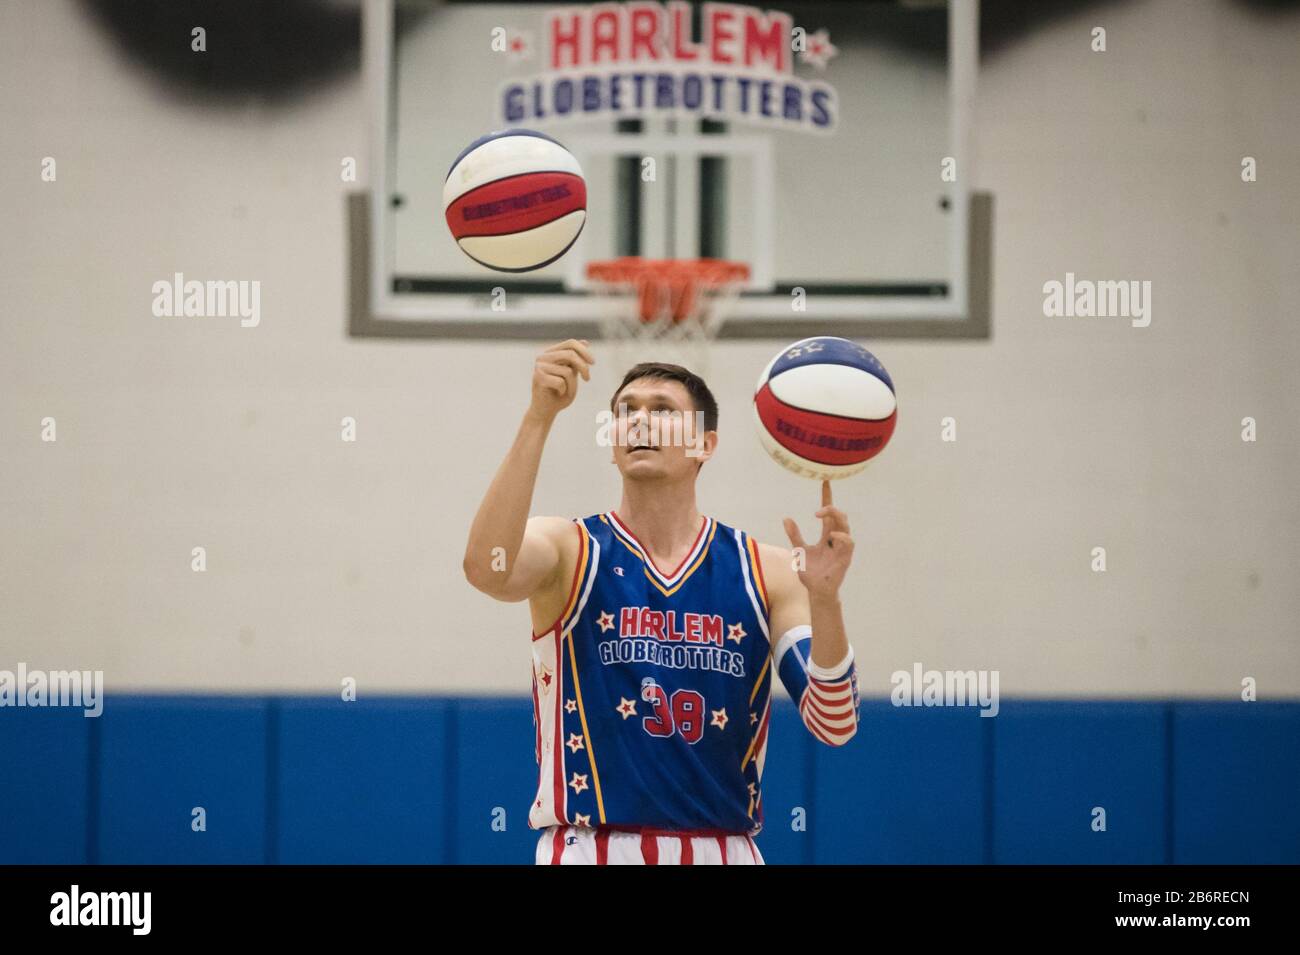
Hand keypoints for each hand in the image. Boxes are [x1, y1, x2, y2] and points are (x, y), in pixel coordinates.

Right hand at [529, 339, 594, 420]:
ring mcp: (539, 366)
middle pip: (570, 354)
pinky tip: (558, 393)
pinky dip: (564, 390)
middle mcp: (543, 357)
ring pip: (567, 371)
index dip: (584, 351)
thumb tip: (585, 342)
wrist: (546, 411)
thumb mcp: (572, 374)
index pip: (570, 343)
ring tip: (566, 391)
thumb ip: (576, 360)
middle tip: (587, 379)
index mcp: (551, 353)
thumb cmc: (560, 393)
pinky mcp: (538, 378)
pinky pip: (560, 382)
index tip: (593, 363)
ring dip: (573, 384)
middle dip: (583, 367)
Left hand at [782, 480, 854, 598]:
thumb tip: (786, 518)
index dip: (827, 497)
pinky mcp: (845, 557)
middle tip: (818, 509)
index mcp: (826, 535)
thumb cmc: (810, 572)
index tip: (825, 480)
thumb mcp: (799, 550)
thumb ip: (794, 535)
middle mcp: (836, 539)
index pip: (828, 513)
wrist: (816, 590)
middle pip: (839, 516)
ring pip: (845, 526)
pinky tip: (832, 534)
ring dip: (836, 517)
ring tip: (823, 513)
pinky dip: (842, 536)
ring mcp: (842, 547)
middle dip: (831, 507)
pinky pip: (848, 543)